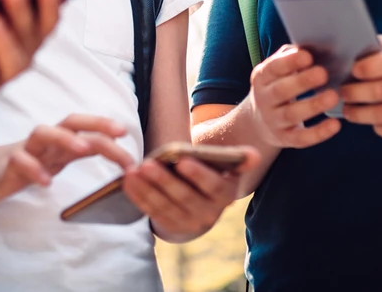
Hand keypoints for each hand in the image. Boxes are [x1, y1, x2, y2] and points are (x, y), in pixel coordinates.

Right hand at [0, 115, 132, 204]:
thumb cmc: (21, 164)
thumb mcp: (54, 158)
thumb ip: (77, 151)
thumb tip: (110, 145)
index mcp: (58, 140)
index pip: (84, 126)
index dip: (105, 127)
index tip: (128, 134)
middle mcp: (44, 140)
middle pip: (69, 122)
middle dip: (95, 124)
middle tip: (118, 133)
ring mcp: (24, 150)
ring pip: (43, 133)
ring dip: (64, 138)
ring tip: (82, 149)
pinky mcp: (6, 166)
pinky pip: (19, 163)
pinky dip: (33, 170)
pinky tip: (46, 183)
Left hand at [123, 147, 259, 241]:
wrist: (202, 200)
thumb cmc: (213, 172)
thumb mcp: (228, 166)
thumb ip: (239, 158)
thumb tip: (254, 156)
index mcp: (225, 195)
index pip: (213, 185)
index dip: (198, 174)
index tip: (182, 160)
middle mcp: (209, 214)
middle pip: (184, 197)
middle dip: (164, 181)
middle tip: (147, 164)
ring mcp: (188, 223)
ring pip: (165, 206)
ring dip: (146, 189)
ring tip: (132, 171)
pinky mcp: (170, 226)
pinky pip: (152, 212)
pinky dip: (138, 197)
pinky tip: (127, 182)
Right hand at [248, 45, 340, 148]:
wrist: (257, 122)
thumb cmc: (276, 86)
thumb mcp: (276, 71)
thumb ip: (290, 58)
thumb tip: (313, 46)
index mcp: (262, 77)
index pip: (272, 68)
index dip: (289, 62)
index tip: (308, 56)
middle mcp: (264, 99)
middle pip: (281, 91)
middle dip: (302, 82)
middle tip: (323, 73)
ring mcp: (273, 121)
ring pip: (291, 115)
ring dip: (312, 105)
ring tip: (333, 96)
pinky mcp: (285, 139)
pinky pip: (301, 138)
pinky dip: (318, 133)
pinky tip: (336, 124)